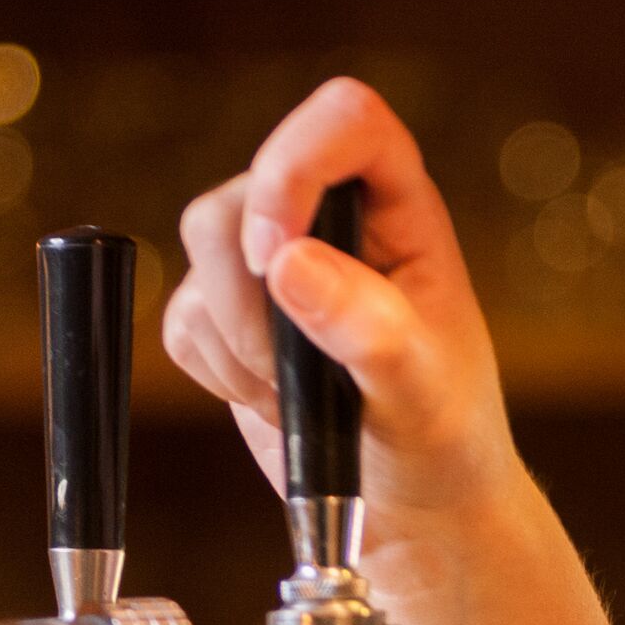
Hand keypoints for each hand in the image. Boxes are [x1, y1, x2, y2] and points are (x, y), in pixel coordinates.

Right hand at [167, 77, 528, 533]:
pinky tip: (276, 404)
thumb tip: (287, 263)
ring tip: (301, 398)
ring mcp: (275, 260)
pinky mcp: (231, 313)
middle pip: (238, 197)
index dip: (292, 169)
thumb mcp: (420, 390)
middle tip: (296, 374)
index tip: (278, 258)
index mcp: (399, 207)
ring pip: (200, 252)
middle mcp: (332, 217)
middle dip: (249, 300)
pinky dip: (218, 373)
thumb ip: (365, 326)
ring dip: (237, 344)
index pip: (343, 120)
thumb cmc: (442, 439)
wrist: (414, 503)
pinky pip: (183, 320)